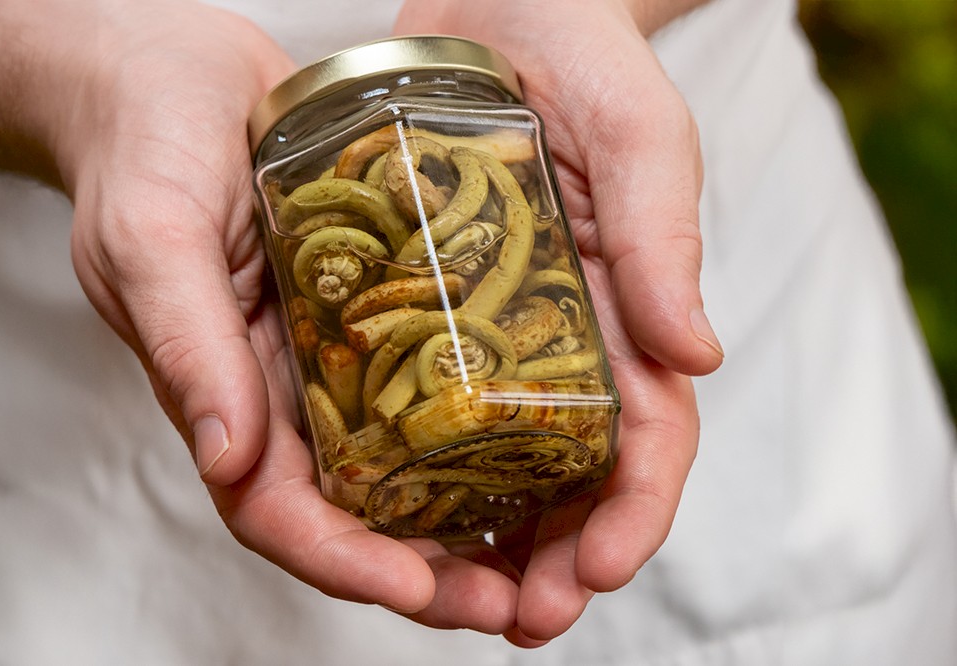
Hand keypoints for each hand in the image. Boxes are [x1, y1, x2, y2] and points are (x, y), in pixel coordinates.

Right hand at [59, 1, 470, 616]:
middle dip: (424, 568)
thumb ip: (185, 344)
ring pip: (397, 463)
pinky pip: (422, 384)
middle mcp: (280, 391)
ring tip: (537, 553)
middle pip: (351, 510)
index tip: (413, 587)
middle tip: (506, 602)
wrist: (174, 73)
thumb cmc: (143, 145)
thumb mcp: (153, 238)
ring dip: (461, 518)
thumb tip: (225, 458)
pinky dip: (470, 429)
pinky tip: (530, 446)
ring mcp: (327, 355)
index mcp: (220, 394)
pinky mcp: (369, 309)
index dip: (342, 560)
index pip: (274, 510)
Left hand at [394, 0, 722, 645]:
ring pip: (499, 458)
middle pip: (575, 471)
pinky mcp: (429, 305)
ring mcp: (495, 328)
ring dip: (486, 537)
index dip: (635, 510)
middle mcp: (564, 335)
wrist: (497, 3)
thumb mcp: (634, 136)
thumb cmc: (580, 57)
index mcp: (628, 308)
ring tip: (452, 596)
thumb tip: (698, 356)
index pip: (651, 433)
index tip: (600, 571)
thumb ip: (662, 237)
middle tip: (523, 617)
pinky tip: (391, 513)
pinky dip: (418, 468)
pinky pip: (424, 400)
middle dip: (560, 553)